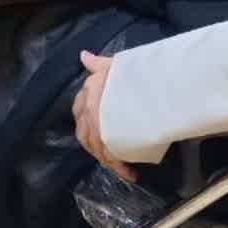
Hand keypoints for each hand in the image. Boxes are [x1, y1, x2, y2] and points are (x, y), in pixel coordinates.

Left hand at [73, 51, 135, 180]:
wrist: (147, 85)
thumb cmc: (132, 73)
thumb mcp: (115, 64)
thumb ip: (98, 63)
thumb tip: (83, 55)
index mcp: (88, 92)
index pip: (79, 110)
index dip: (87, 121)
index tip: (100, 130)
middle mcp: (89, 110)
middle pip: (86, 134)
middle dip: (97, 145)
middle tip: (111, 153)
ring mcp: (97, 126)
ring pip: (98, 147)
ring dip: (109, 158)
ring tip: (123, 166)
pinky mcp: (108, 139)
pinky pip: (111, 157)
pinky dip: (120, 167)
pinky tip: (131, 172)